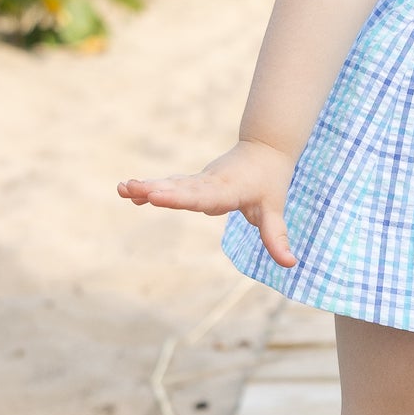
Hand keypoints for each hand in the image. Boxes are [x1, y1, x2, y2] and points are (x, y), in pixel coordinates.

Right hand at [116, 138, 296, 266]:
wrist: (264, 150)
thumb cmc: (269, 183)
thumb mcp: (274, 211)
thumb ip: (277, 237)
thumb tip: (291, 265)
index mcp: (228, 191)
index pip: (203, 197)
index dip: (181, 198)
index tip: (159, 196)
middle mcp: (209, 183)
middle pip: (181, 189)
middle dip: (156, 190)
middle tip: (131, 188)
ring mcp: (199, 180)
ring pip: (172, 184)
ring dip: (147, 186)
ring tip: (122, 188)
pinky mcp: (193, 181)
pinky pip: (170, 185)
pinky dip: (151, 187)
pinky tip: (128, 191)